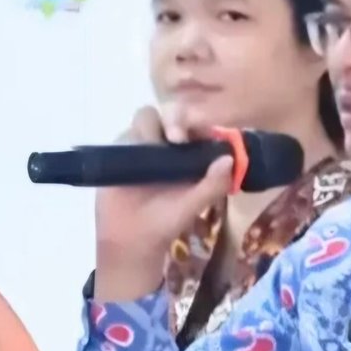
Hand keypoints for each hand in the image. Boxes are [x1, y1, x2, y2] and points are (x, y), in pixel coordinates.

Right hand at [93, 105, 233, 301]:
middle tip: (175, 138)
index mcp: (192, 156)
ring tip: (150, 146)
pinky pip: (124, 132)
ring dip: (150, 126)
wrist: (130, 237)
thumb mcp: (193, 206)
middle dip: (175, 117)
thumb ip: (212, 185)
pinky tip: (131, 154)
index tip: (196, 135)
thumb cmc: (166, 222)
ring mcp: (145, 145)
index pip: (199, 127)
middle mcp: (170, 145)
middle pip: (173, 113)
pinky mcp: (122, 149)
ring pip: (147, 117)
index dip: (200, 123)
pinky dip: (128, 137)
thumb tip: (228, 159)